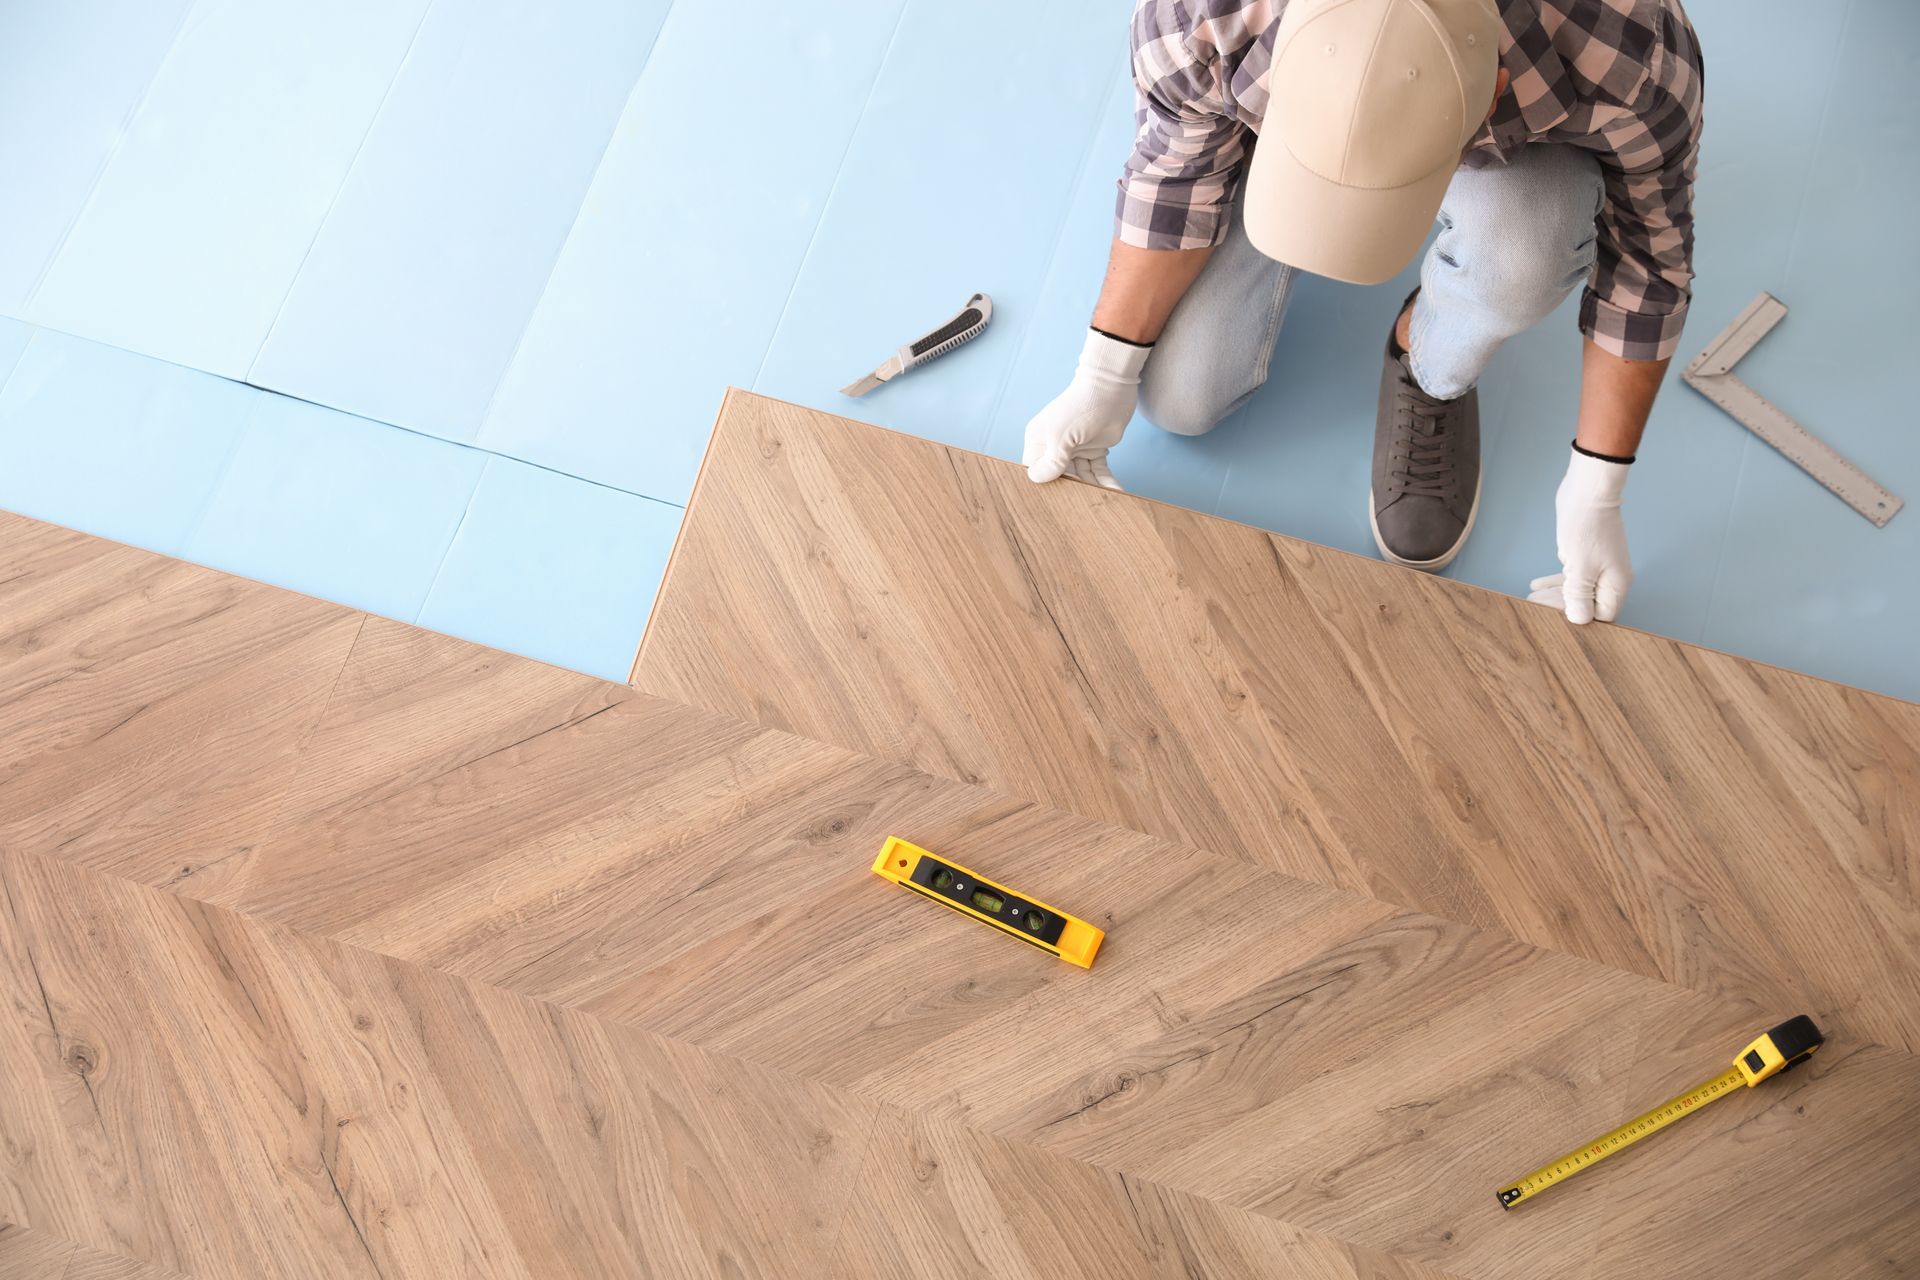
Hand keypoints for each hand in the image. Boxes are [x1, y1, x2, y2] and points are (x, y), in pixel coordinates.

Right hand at [1022, 329, 1149, 489]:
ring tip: (1102, 504)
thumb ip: (1051, 461)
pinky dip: (1107, 482)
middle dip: (1072, 491)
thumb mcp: (1060, 437)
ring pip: (1082, 477)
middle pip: (1061, 477)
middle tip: (1082, 511)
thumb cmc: (1079, 407)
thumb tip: (1036, 480)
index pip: (1036, 470)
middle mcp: (1054, 447)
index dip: (1045, 486)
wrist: (1111, 387)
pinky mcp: (1096, 450)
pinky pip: (1099, 472)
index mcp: (1038, 441)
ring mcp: (1076, 449)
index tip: (1055, 503)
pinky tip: (1117, 493)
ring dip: (1093, 489)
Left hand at [1529, 449, 1631, 623]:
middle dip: (1560, 607)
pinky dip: (1555, 582)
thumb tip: (1580, 620)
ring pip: (1577, 591)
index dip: (1579, 618)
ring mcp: (1599, 566)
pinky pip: (1572, 576)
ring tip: (1530, 597)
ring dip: (1554, 595)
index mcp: (1616, 584)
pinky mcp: (1586, 556)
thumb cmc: (1587, 528)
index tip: (1553, 616)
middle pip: (1587, 604)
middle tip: (1534, 606)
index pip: (1601, 616)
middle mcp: (1610, 578)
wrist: (1587, 492)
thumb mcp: (1580, 568)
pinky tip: (1536, 584)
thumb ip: (1579, 597)